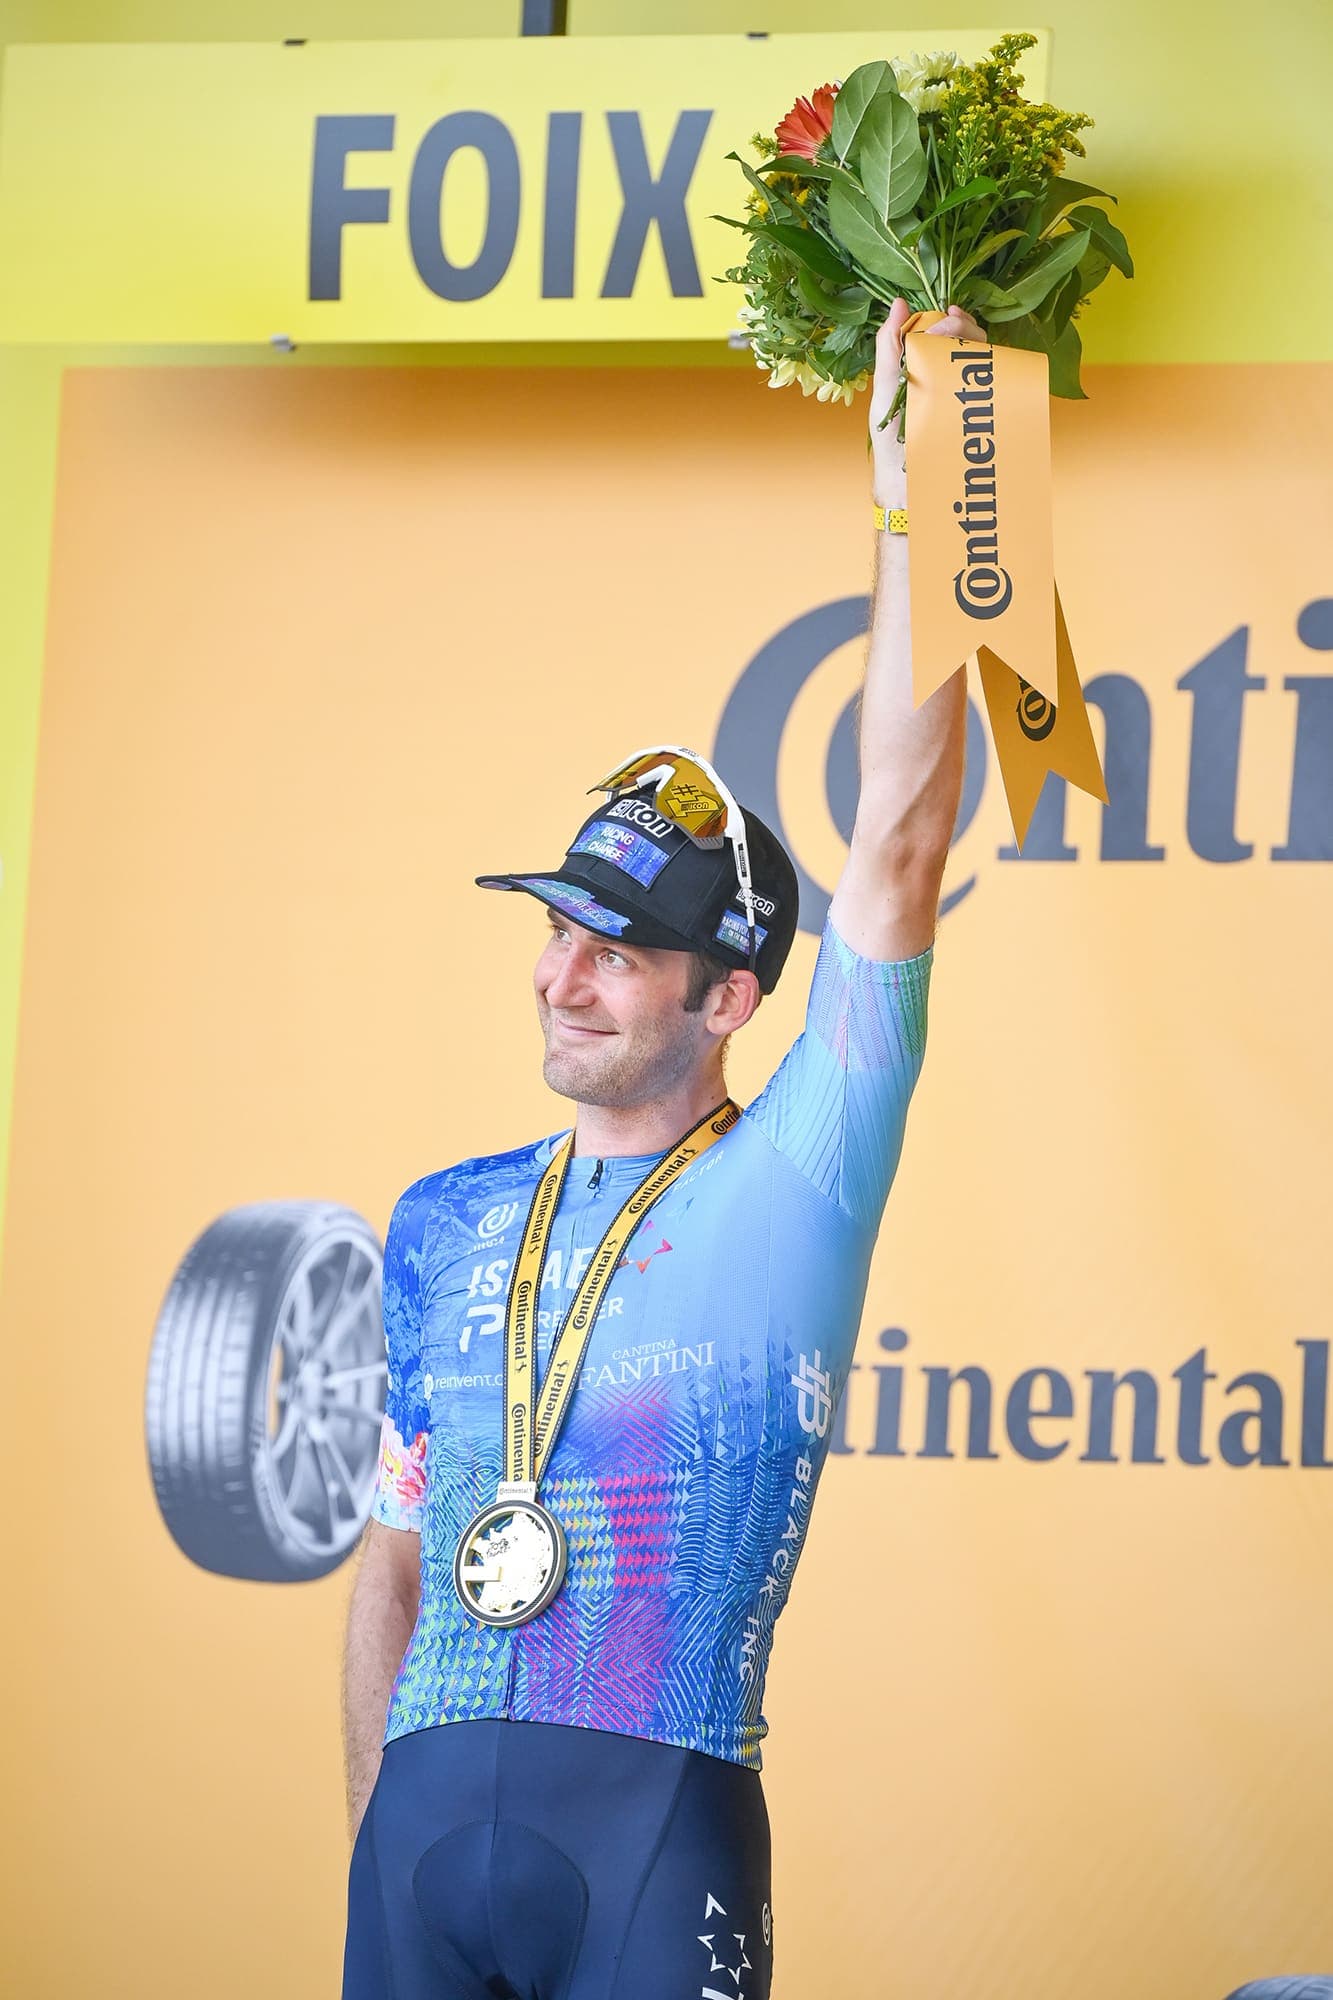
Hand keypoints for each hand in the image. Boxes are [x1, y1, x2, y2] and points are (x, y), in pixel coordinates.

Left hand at [870, 298, 987, 498]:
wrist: (903, 480)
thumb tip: (900, 302)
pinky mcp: (981, 416)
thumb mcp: (885, 386)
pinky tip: (986, 373)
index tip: (944, 317)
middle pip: (973, 339)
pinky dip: (999, 375)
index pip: (951, 330)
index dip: (953, 317)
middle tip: (950, 331)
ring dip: (979, 347)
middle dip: (965, 327)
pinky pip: (999, 389)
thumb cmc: (890, 437)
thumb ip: (889, 345)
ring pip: (988, 359)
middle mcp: (952, 376)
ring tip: (964, 349)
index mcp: (929, 365)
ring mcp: (968, 396)